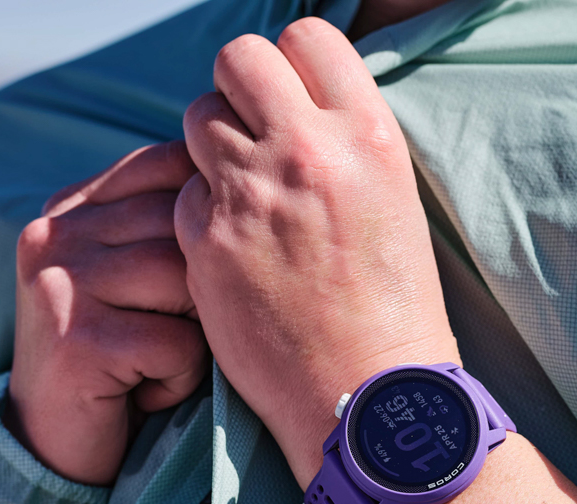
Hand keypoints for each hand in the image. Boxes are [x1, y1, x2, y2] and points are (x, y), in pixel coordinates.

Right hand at [6, 141, 209, 485]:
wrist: (54, 445)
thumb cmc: (119, 359)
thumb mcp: (136, 279)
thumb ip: (168, 226)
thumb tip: (254, 175)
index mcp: (69, 208)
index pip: (166, 167)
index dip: (213, 213)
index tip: (217, 267)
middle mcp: (54, 234)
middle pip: (184, 224)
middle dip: (206, 286)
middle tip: (183, 333)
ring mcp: (58, 283)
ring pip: (185, 278)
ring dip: (196, 333)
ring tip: (162, 360)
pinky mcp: (74, 337)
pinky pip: (177, 342)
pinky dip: (180, 375)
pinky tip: (146, 390)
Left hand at [175, 18, 458, 487]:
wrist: (367, 394)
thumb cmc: (394, 308)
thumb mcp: (393, 201)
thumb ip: (344, 144)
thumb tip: (299, 108)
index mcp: (366, 135)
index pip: (306, 37)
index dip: (289, 63)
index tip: (289, 97)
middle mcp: (306, 152)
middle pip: (238, 60)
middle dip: (238, 89)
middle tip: (252, 133)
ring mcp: (250, 196)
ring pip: (198, 119)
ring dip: (212, 145)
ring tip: (240, 191)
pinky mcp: (206, 243)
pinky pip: (182, 194)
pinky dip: (199, 212)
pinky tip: (230, 247)